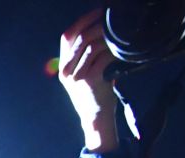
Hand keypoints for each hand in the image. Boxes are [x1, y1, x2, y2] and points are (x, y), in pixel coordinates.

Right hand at [58, 9, 119, 151]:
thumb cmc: (95, 95)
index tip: (97, 12)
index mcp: (64, 67)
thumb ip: (87, 57)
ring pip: (92, 46)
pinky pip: (103, 57)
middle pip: (80, 38)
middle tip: (111, 19)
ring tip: (118, 34)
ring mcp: (77, 75)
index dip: (81, 21)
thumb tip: (101, 32)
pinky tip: (120, 49)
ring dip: (107, 37)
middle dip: (97, 25)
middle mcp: (66, 70)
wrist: (96, 119)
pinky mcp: (89, 80)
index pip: (67, 36)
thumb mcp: (85, 75)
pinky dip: (113, 51)